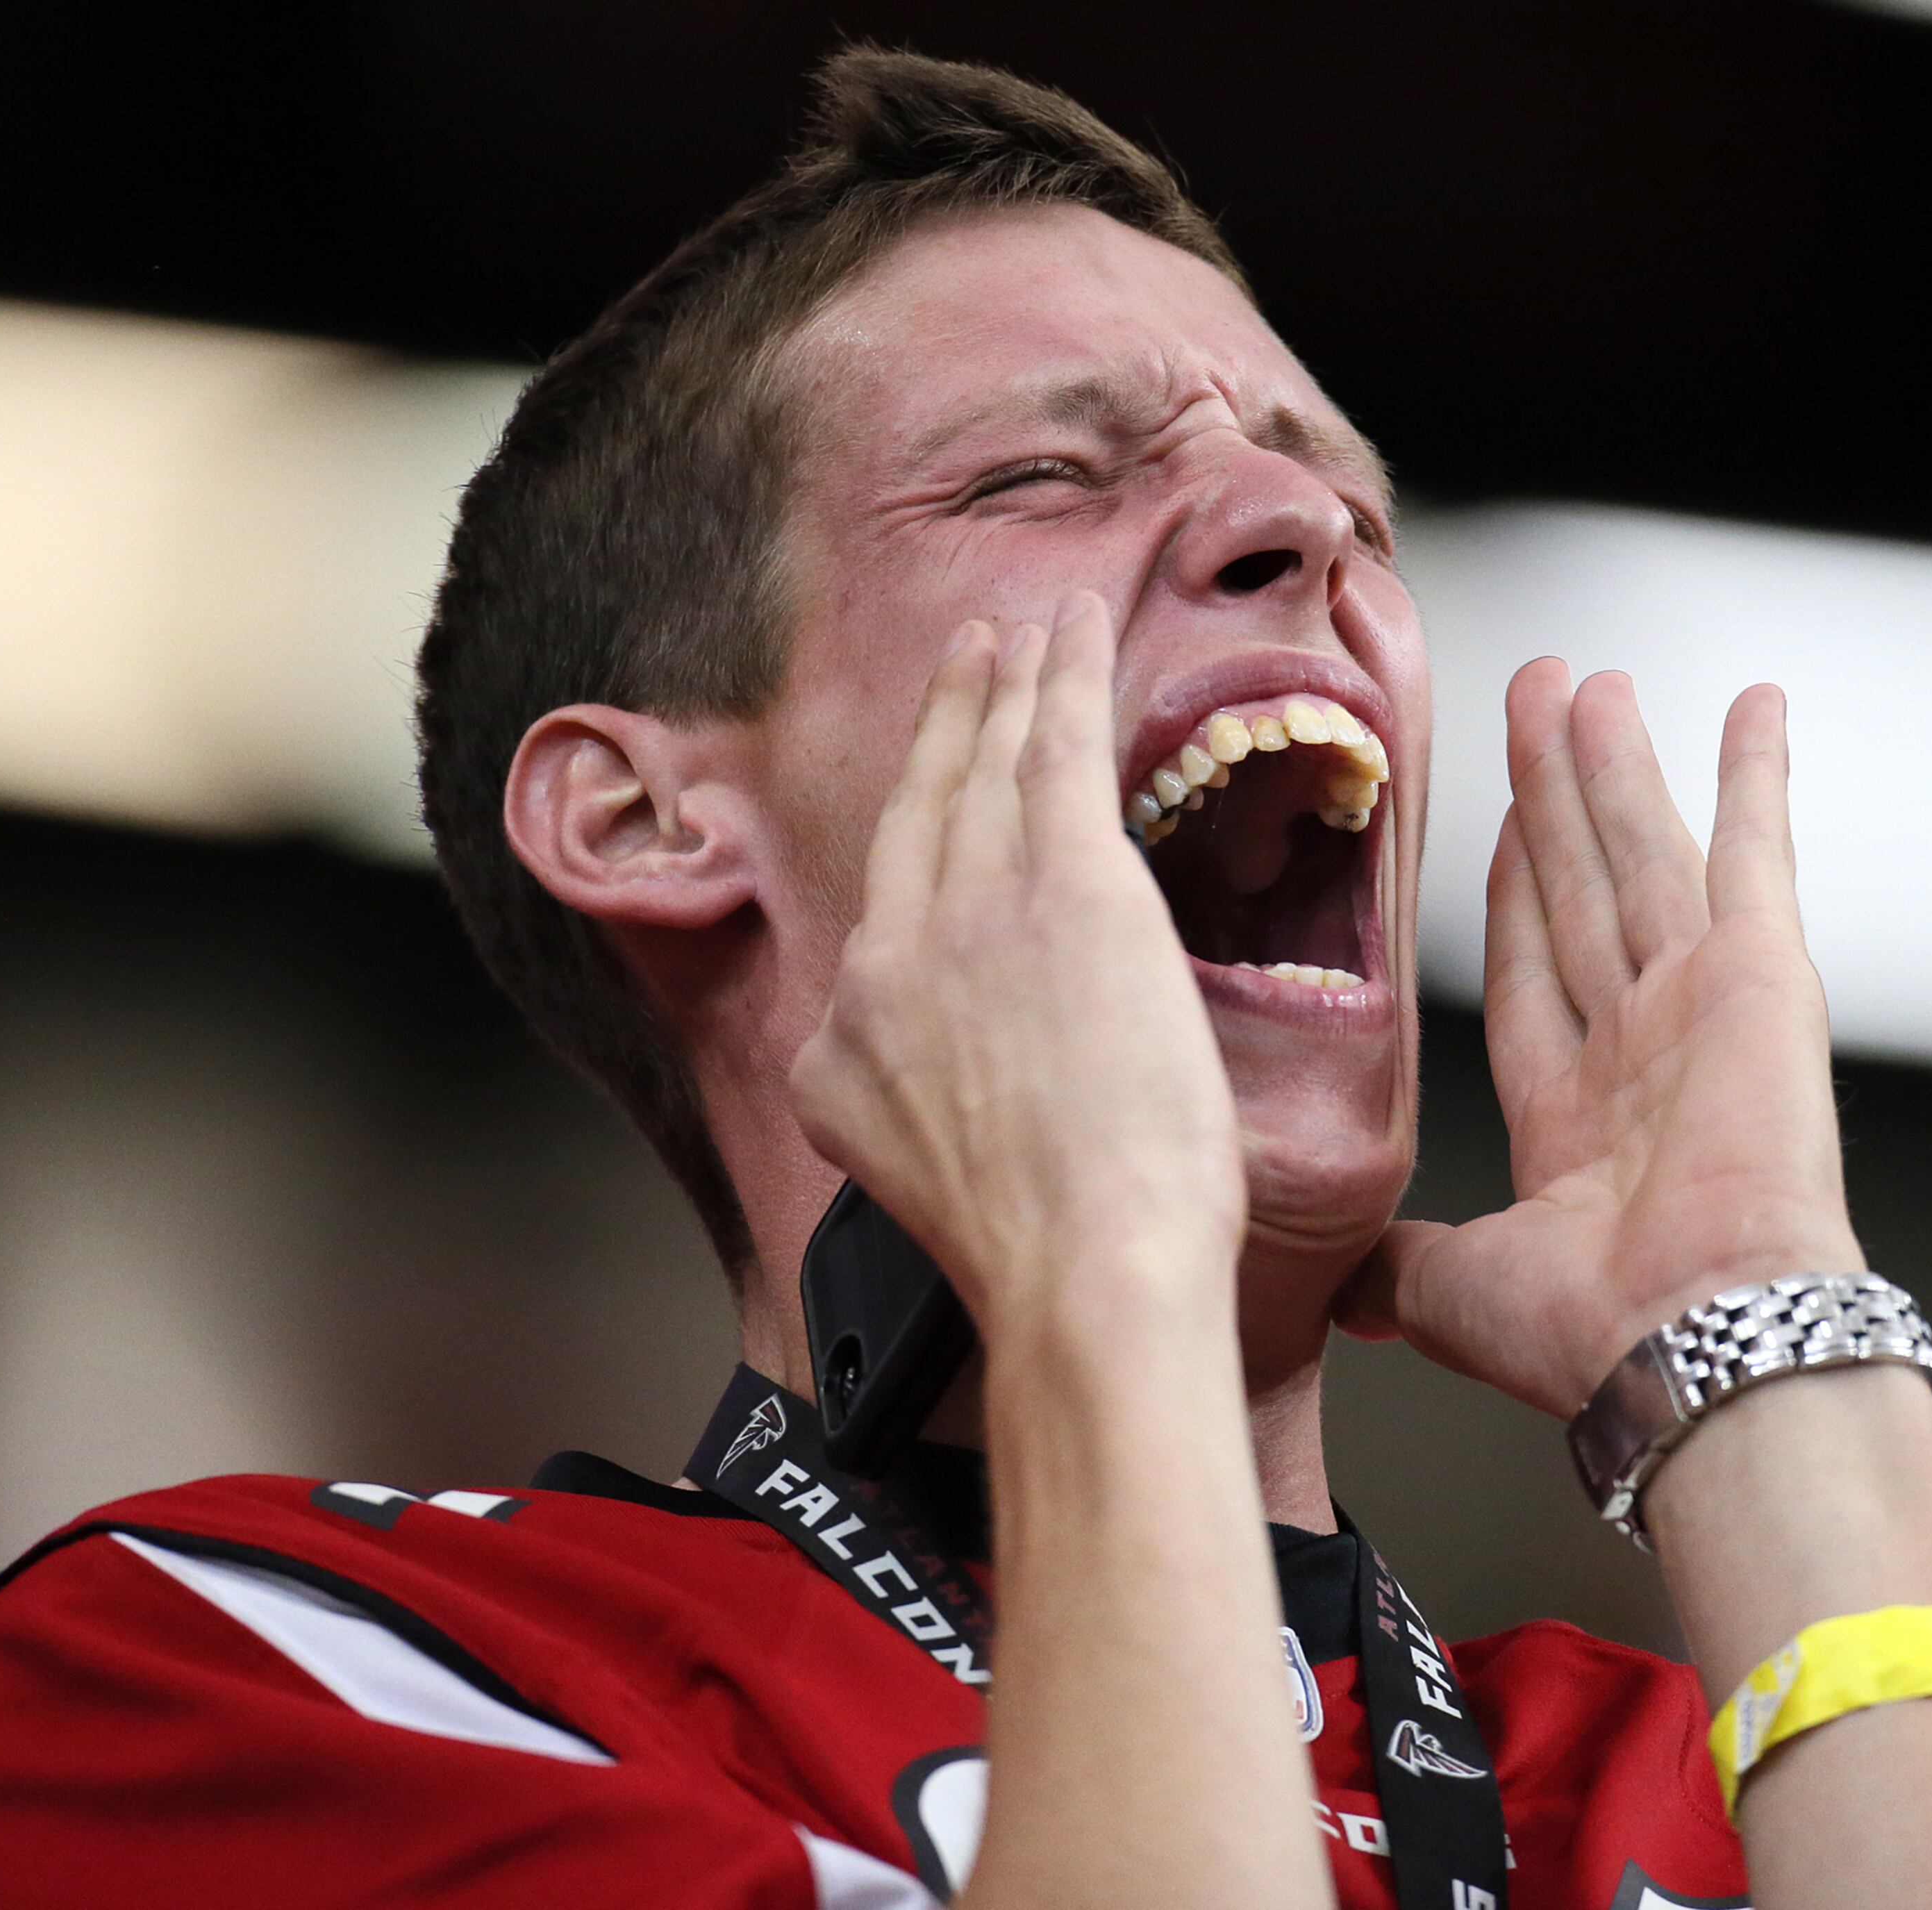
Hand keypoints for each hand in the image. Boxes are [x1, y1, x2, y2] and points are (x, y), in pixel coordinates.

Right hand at [789, 594, 1246, 1331]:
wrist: (1085, 1274)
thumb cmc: (1050, 1261)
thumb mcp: (929, 1186)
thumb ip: (921, 1111)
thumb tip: (957, 1087)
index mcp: (847, 1053)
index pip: (885, 930)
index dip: (921, 850)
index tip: (939, 803)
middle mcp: (887, 967)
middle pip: (916, 819)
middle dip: (943, 729)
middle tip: (964, 660)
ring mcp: (972, 917)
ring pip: (986, 771)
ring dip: (1002, 688)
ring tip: (1015, 633)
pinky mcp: (1067, 884)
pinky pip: (1058, 751)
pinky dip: (1063, 679)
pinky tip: (1069, 629)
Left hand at [1338, 660, 1861, 1416]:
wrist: (1691, 1345)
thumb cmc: (1589, 1337)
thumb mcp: (1452, 1289)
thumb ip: (1395, 1271)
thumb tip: (1340, 1293)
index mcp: (1573, 1120)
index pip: (1531, 966)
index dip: (1516, 887)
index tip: (1507, 818)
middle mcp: (1642, 1052)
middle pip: (1583, 888)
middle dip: (1557, 796)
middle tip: (1539, 700)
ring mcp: (1704, 1007)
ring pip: (1641, 853)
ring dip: (1614, 765)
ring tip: (1588, 682)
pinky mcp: (1763, 976)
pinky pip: (1753, 854)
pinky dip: (1757, 776)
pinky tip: (1751, 703)